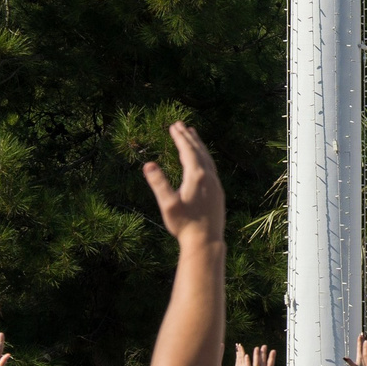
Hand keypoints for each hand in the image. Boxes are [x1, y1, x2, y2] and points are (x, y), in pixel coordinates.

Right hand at [144, 122, 224, 245]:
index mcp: (197, 176)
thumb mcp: (167, 204)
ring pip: (207, 159)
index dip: (180, 138)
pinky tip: (201, 161)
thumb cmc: (184, 224)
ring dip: (199, 146)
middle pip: (199, 151)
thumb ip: (158, 183)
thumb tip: (148, 164)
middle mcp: (209, 177)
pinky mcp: (218, 192)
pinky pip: (211, 168)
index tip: (174, 126)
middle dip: (189, 137)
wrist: (206, 241)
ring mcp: (216, 184)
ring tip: (193, 135)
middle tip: (181, 125)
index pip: (187, 151)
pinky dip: (205, 158)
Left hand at [235, 344, 276, 365]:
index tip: (273, 351)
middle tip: (264, 346)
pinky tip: (246, 356)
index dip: (272, 358)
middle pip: (262, 362)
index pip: (270, 365)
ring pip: (255, 363)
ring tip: (256, 348)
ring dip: (256, 355)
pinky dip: (247, 362)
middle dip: (263, 354)